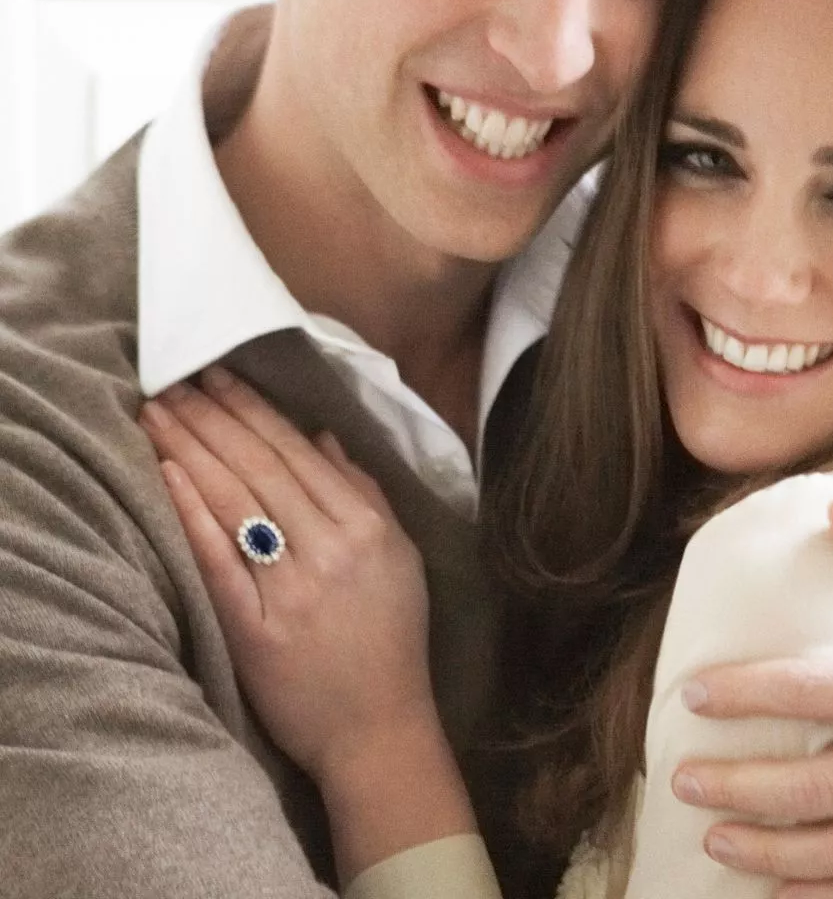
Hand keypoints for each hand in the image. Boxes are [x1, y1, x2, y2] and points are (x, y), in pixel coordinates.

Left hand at [139, 367, 436, 785]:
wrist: (378, 725)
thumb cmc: (393, 638)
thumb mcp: (401, 557)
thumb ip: (367, 493)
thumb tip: (324, 438)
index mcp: (367, 527)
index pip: (300, 454)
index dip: (255, 411)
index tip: (221, 377)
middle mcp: (331, 549)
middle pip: (261, 468)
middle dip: (215, 418)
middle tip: (177, 381)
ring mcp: (292, 589)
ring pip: (236, 502)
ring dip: (193, 450)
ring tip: (161, 413)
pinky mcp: (255, 628)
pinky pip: (219, 561)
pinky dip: (193, 514)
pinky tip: (169, 475)